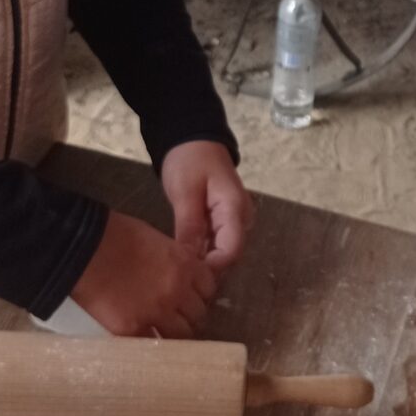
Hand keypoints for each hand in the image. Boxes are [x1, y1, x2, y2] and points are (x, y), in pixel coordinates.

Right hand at [70, 208, 220, 339]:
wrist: (83, 248)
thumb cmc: (116, 235)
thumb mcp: (157, 240)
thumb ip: (175, 260)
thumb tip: (180, 273)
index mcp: (185, 265)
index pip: (209, 288)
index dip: (200, 294)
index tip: (191, 296)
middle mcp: (178, 292)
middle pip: (199, 314)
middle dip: (190, 316)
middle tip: (178, 316)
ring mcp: (156, 313)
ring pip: (182, 335)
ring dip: (175, 334)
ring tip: (163, 332)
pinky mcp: (132, 330)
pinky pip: (152, 345)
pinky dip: (151, 344)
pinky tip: (146, 341)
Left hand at [160, 140, 252, 276]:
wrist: (193, 138)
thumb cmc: (189, 160)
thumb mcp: (185, 191)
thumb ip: (189, 226)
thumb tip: (189, 262)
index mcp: (235, 209)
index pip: (231, 251)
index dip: (211, 268)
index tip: (184, 275)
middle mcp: (240, 219)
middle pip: (228, 256)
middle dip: (205, 269)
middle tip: (174, 277)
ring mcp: (233, 221)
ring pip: (221, 252)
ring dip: (201, 262)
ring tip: (174, 271)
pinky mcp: (222, 222)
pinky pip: (214, 244)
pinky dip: (199, 251)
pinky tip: (180, 257)